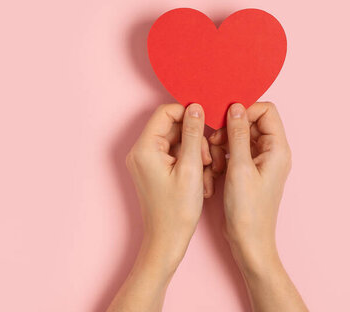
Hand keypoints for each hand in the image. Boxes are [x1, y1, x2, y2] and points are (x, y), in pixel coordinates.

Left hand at [126, 103, 212, 267]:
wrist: (167, 241)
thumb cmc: (177, 210)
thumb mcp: (192, 167)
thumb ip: (193, 133)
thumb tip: (195, 108)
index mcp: (145, 148)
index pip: (165, 113)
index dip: (188, 114)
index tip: (206, 125)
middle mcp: (140, 152)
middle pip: (172, 127)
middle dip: (194, 139)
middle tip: (208, 159)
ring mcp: (146, 162)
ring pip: (177, 142)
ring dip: (195, 153)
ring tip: (206, 173)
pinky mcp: (153, 170)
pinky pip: (174, 155)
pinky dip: (190, 163)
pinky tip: (200, 180)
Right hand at [209, 102, 290, 270]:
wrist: (249, 241)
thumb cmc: (247, 211)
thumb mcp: (239, 168)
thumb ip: (238, 135)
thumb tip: (236, 107)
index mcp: (278, 149)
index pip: (266, 111)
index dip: (245, 111)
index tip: (225, 120)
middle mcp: (273, 152)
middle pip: (253, 122)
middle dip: (232, 126)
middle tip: (214, 139)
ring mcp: (262, 162)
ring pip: (243, 135)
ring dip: (226, 140)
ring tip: (213, 154)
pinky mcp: (251, 171)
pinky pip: (238, 150)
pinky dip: (226, 152)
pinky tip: (216, 164)